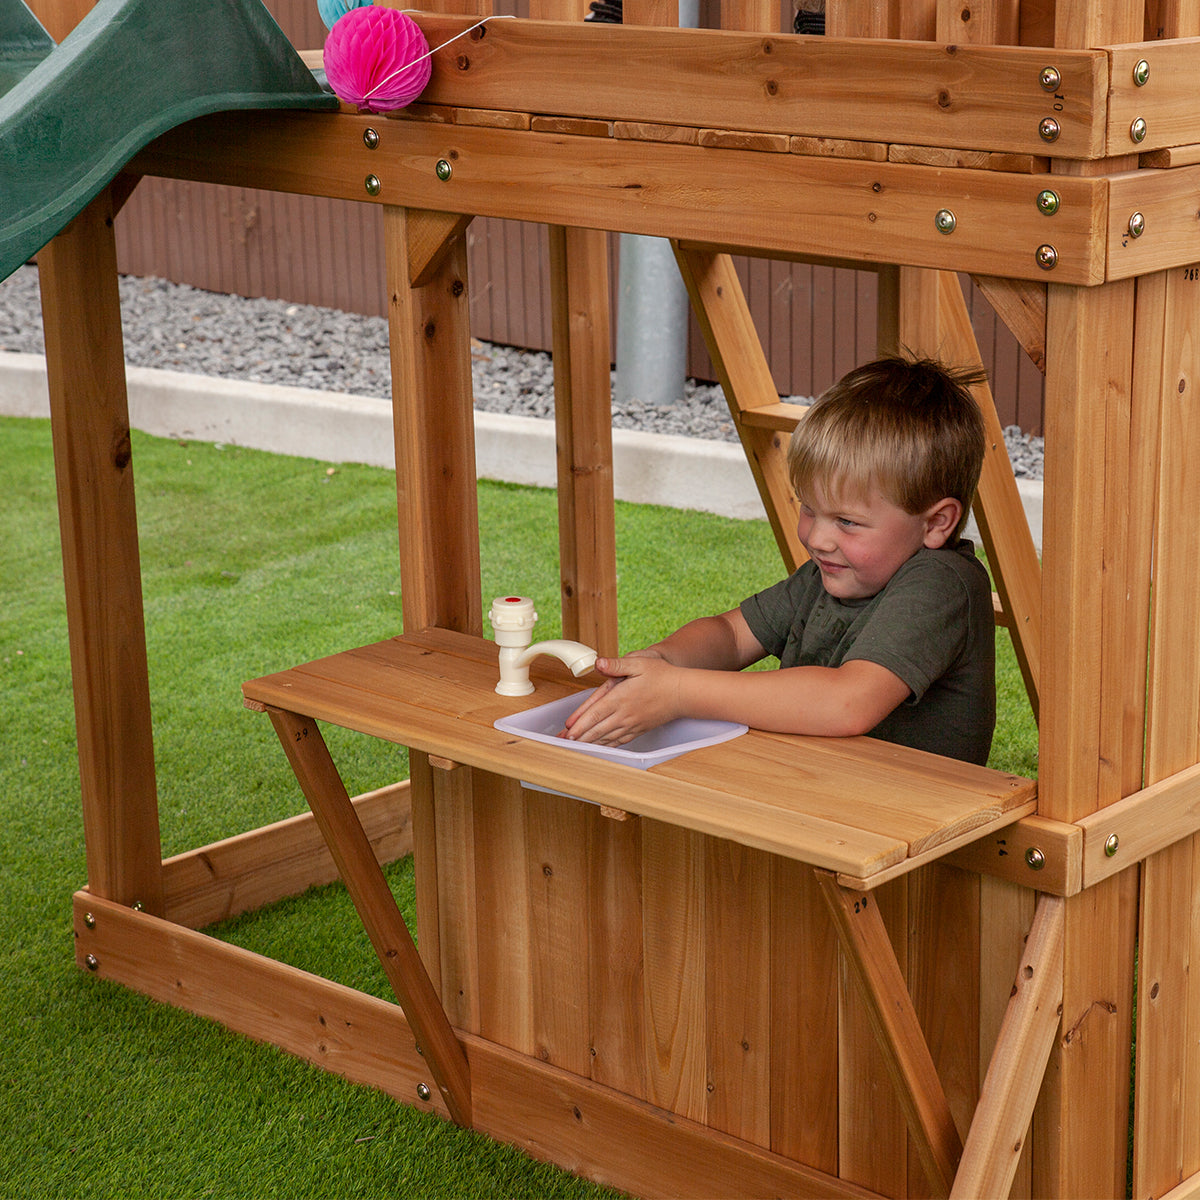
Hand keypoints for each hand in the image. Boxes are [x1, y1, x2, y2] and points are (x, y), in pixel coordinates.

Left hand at [562, 652, 680, 745]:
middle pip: (597, 729)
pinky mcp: (640, 729)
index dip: (580, 722)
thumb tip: (599, 663)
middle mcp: (625, 714)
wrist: (684, 693)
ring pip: (607, 737)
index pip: (595, 712)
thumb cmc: (662, 676)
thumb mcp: (639, 663)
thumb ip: (617, 664)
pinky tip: (600, 747)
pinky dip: (607, 745)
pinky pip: (620, 740)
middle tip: (564, 742)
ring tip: (576, 747)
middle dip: (579, 736)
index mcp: (621, 698)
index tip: (568, 729)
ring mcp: (633, 724)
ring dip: (590, 743)